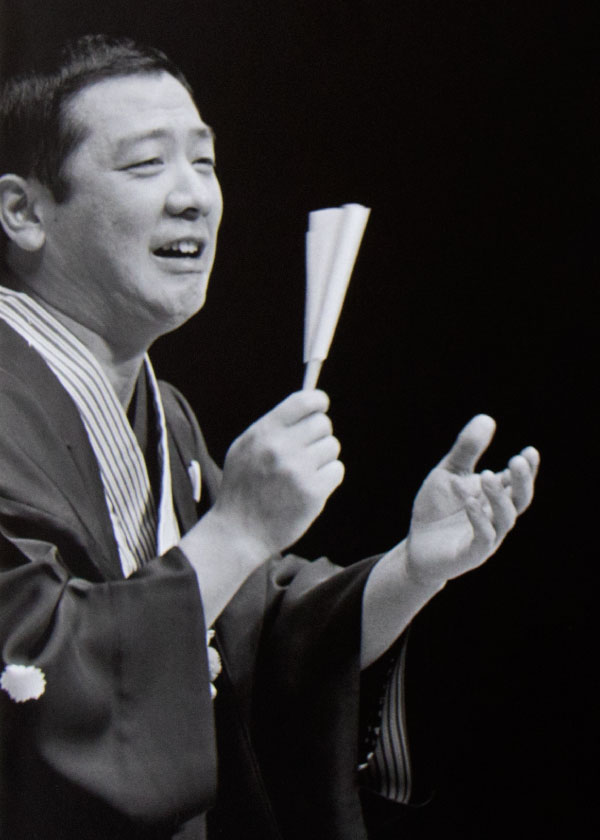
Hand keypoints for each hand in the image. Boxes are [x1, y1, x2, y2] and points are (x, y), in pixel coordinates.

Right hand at [212, 390, 343, 556]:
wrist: (238, 532)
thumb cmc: (243, 488)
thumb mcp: (244, 449)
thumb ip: (272, 426)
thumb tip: (310, 404)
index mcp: (264, 432)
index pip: (304, 401)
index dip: (318, 401)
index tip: (321, 407)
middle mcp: (281, 448)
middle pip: (323, 424)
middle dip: (318, 435)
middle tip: (307, 450)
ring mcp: (298, 470)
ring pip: (332, 447)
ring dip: (323, 458)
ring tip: (304, 472)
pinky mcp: (313, 493)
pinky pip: (336, 470)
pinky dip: (327, 478)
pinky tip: (309, 487)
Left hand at [406, 415, 538, 586]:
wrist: (416, 545)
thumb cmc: (437, 508)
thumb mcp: (448, 473)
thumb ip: (466, 450)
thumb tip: (487, 418)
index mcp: (494, 497)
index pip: (517, 481)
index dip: (527, 468)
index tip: (530, 451)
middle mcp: (496, 516)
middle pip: (520, 500)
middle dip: (522, 481)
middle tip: (518, 461)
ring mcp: (487, 537)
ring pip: (504, 518)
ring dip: (498, 497)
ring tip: (486, 475)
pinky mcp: (471, 554)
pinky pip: (483, 538)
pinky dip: (479, 519)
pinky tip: (471, 500)